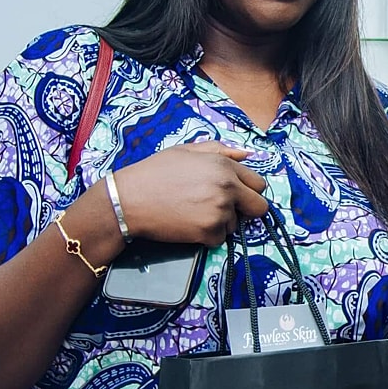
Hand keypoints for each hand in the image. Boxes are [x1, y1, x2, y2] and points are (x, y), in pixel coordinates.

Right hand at [111, 142, 268, 245]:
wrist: (128, 200)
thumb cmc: (154, 173)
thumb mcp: (185, 151)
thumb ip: (219, 150)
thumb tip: (247, 154)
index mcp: (224, 165)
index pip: (258, 183)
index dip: (247, 190)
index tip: (236, 195)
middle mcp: (227, 187)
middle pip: (259, 207)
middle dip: (246, 209)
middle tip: (223, 209)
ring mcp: (220, 210)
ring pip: (236, 224)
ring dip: (221, 222)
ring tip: (195, 212)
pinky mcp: (209, 231)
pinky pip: (220, 238)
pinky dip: (208, 236)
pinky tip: (189, 224)